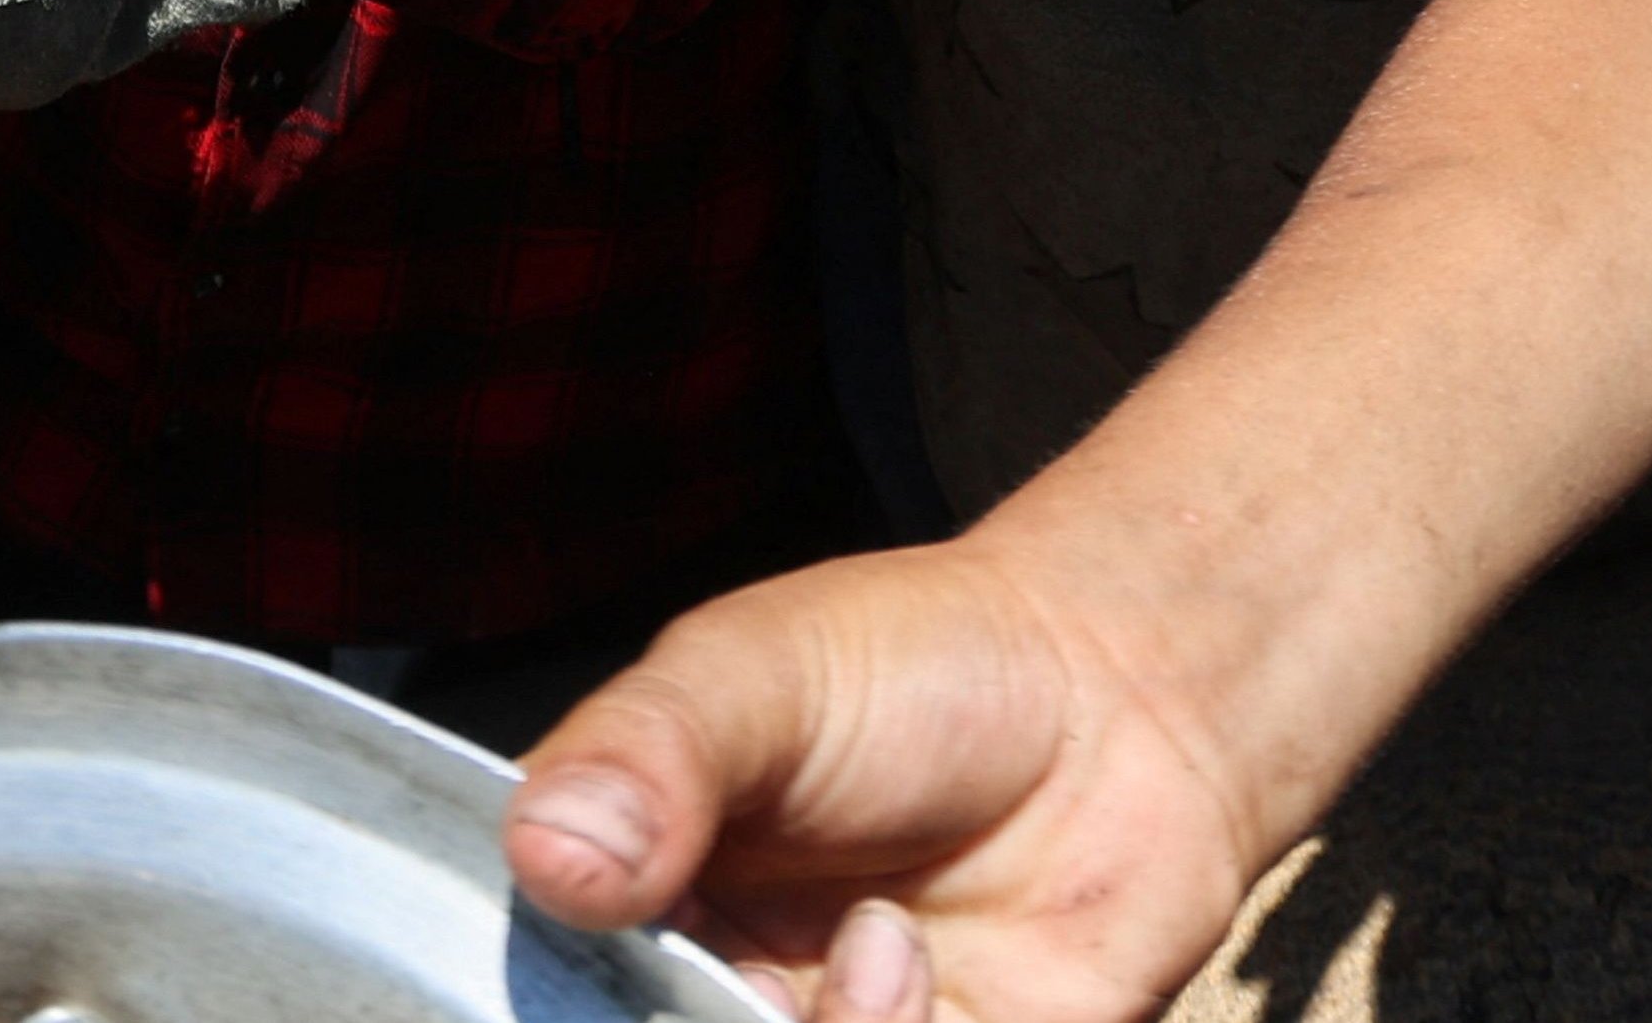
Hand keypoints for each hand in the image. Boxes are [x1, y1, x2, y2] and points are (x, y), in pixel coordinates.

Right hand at [507, 535, 1284, 1021]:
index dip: (552, 1001)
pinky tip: (918, 972)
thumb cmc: (917, 662)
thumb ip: (648, 753)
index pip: (530, 987)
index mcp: (616, 898)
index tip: (627, 946)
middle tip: (758, 989)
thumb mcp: (756, 673)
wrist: (1120, 701)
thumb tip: (547, 854)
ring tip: (884, 944)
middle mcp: (696, 995)